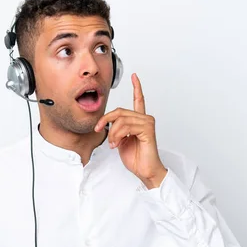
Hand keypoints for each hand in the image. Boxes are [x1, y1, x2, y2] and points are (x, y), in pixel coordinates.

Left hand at [94, 73, 166, 188]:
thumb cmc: (136, 157)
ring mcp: (147, 123)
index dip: (136, 87)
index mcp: (139, 120)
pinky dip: (117, 135)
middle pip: (120, 111)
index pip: (138, 100)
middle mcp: (145, 119)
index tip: (134, 76)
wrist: (145, 170)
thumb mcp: (120, 140)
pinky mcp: (147, 129)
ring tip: (113, 144)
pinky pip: (126, 126)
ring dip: (112, 133)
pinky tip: (118, 144)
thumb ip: (117, 128)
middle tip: (99, 130)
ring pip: (121, 120)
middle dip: (105, 121)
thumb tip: (110, 124)